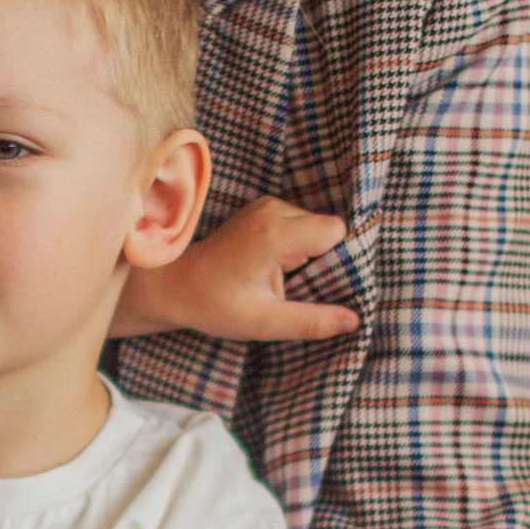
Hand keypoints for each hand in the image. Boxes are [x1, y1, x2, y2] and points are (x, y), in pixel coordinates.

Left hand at [120, 196, 356, 345]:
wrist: (175, 284)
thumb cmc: (214, 304)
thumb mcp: (263, 322)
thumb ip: (311, 321)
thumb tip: (354, 321)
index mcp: (275, 233)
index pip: (336, 231)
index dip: (340, 258)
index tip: (325, 284)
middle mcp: (273, 210)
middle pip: (328, 227)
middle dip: (325, 257)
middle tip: (299, 286)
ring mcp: (266, 206)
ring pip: (314, 225)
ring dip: (309, 252)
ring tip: (280, 277)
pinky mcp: (262, 210)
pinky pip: (298, 223)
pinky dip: (296, 245)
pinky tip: (274, 267)